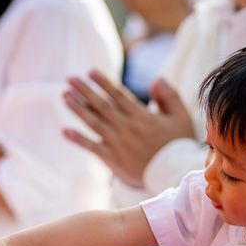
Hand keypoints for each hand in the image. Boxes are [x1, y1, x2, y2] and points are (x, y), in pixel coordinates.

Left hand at [63, 72, 193, 188]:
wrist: (174, 174)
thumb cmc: (178, 145)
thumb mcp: (181, 117)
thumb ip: (169, 97)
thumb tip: (156, 79)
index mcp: (142, 116)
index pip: (118, 95)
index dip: (103, 82)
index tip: (90, 72)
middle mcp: (127, 128)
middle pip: (102, 105)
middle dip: (84, 91)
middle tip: (70, 79)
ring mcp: (119, 144)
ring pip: (94, 123)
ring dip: (78, 109)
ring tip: (65, 96)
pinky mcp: (113, 159)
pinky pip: (92, 148)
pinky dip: (78, 140)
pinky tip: (65, 131)